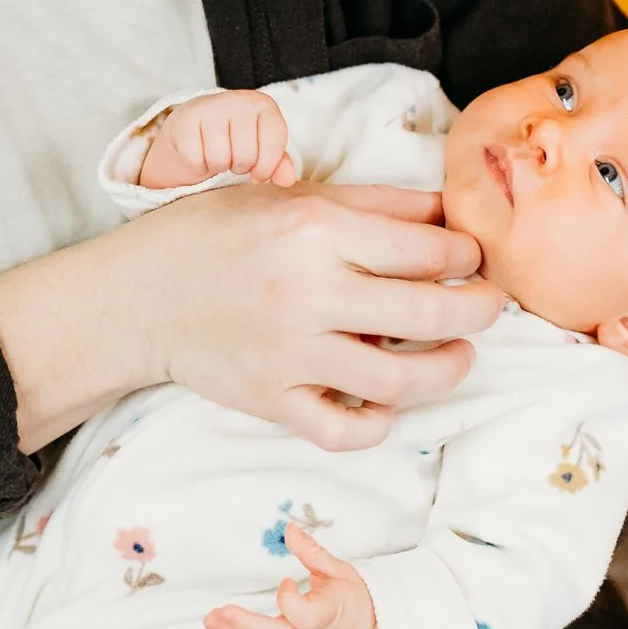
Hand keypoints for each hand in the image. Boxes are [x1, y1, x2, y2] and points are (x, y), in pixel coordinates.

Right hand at [110, 182, 502, 449]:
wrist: (138, 295)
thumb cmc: (213, 235)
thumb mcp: (289, 198)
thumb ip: (373, 204)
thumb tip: (446, 211)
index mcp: (313, 231)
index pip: (425, 250)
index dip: (466, 255)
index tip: (473, 258)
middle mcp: (306, 294)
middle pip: (429, 312)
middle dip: (479, 309)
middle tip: (489, 305)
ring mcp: (289, 355)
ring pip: (398, 379)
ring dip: (447, 369)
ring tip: (459, 355)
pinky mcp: (271, 400)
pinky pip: (343, 430)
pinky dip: (379, 424)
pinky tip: (390, 403)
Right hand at [140, 90, 297, 189]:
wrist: (192, 128)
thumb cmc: (233, 139)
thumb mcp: (261, 148)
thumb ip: (278, 163)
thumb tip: (288, 179)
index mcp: (262, 104)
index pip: (274, 140)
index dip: (268, 165)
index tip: (259, 172)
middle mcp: (237, 100)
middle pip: (246, 155)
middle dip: (241, 167)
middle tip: (233, 159)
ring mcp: (209, 107)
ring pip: (220, 159)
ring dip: (219, 166)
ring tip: (218, 155)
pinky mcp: (185, 120)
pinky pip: (196, 160)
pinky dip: (198, 165)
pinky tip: (200, 153)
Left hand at [205, 524, 382, 628]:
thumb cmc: (356, 601)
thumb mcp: (340, 571)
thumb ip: (312, 552)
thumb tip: (288, 529)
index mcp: (327, 615)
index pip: (301, 614)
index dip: (288, 597)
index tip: (287, 579)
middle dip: (245, 627)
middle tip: (217, 614)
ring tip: (210, 619)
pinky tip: (222, 625)